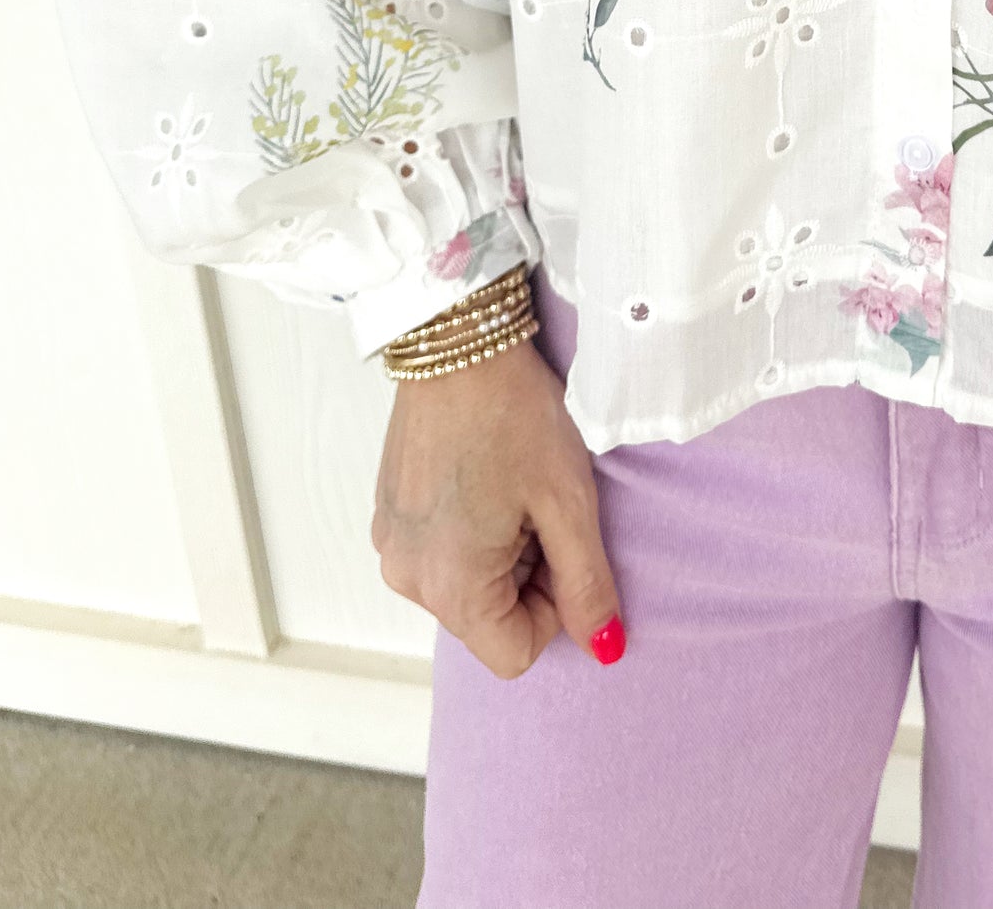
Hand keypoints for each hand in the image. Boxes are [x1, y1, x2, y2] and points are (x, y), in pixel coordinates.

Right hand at [372, 333, 623, 677]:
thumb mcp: (568, 503)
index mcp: (450, 586)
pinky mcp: (388, 514)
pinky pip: (440, 552)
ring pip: (466, 585)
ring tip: (513, 483)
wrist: (457, 340)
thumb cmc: (515, 415)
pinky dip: (471, 529)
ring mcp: (392, 545)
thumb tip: (604, 649)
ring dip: (501, 551)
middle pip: (488, 619)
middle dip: (528, 575)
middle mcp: (407, 578)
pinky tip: (485, 473)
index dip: (555, 610)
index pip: (515, 653)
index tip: (562, 545)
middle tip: (542, 504)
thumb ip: (587, 585)